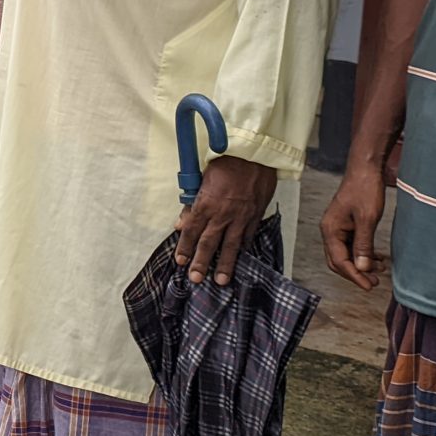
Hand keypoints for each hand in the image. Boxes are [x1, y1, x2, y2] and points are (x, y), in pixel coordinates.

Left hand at [173, 154, 276, 285]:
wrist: (254, 155)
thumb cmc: (225, 163)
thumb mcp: (201, 180)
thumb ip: (191, 204)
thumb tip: (180, 224)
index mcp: (205, 204)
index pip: (191, 231)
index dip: (184, 247)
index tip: (180, 261)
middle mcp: (221, 214)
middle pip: (208, 243)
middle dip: (200, 262)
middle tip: (195, 278)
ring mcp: (240, 217)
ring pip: (230, 246)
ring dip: (224, 264)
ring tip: (220, 280)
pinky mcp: (255, 216)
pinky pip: (247, 237)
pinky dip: (243, 250)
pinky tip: (240, 259)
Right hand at [319, 160, 390, 294]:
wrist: (366, 169)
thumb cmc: (364, 190)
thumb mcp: (367, 219)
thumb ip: (363, 245)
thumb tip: (361, 268)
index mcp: (330, 230)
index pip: (339, 261)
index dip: (354, 276)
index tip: (369, 286)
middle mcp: (331, 230)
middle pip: (339, 261)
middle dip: (356, 273)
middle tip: (374, 282)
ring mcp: (338, 228)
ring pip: (347, 254)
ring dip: (361, 264)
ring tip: (380, 270)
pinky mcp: (347, 224)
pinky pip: (352, 246)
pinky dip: (364, 254)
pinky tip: (377, 258)